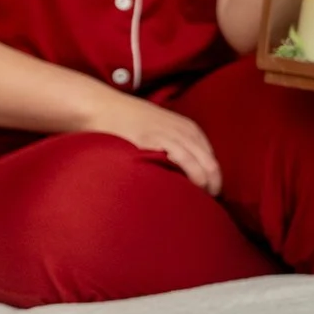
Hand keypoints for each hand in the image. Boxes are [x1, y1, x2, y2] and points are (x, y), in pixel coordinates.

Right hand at [84, 92, 221, 194]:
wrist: (100, 106)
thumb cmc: (124, 123)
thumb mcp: (157, 131)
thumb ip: (171, 147)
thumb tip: (177, 174)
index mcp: (189, 129)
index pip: (212, 161)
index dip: (211, 181)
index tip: (204, 198)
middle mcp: (186, 131)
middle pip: (213, 166)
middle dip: (213, 188)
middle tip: (204, 207)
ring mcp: (173, 134)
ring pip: (205, 165)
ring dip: (206, 187)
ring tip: (199, 205)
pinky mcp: (158, 140)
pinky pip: (186, 160)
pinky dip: (193, 177)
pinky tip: (191, 190)